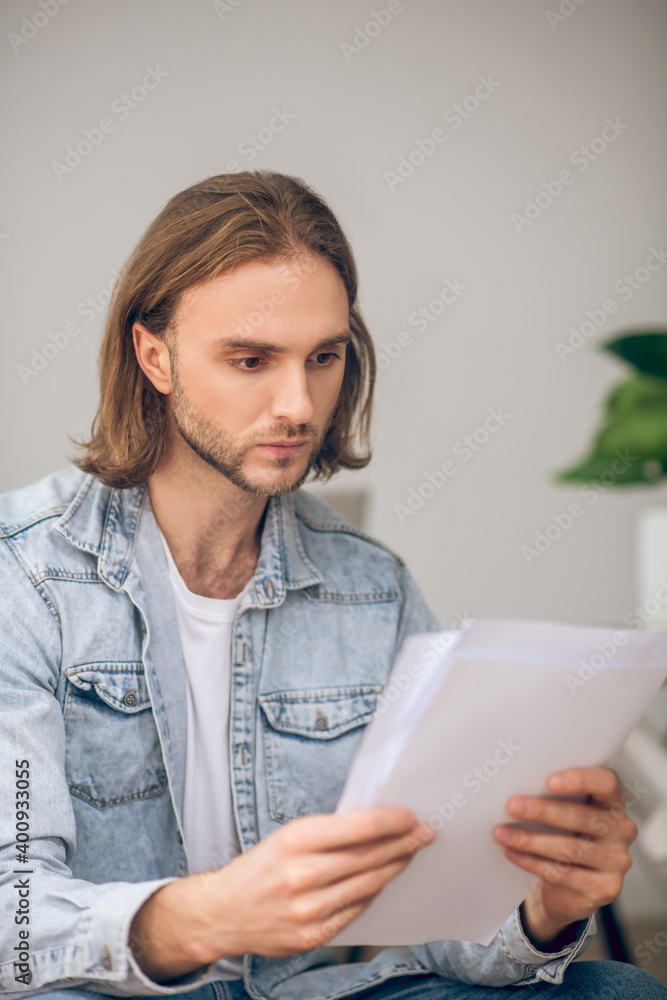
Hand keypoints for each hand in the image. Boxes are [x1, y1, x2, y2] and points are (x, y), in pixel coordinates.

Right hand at [130, 807, 434, 981]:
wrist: (222, 913)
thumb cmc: (259, 868)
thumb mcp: (287, 837)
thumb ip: (328, 833)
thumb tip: (375, 825)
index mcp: (295, 841)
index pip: (358, 829)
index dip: (391, 822)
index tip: (411, 816)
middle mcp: (302, 875)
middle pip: (368, 858)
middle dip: (403, 844)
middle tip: (425, 834)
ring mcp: (308, 910)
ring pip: (367, 885)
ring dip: (394, 868)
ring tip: (409, 854)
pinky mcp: (312, 935)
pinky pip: (355, 911)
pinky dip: (371, 893)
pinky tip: (381, 881)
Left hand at [493, 767, 636, 949]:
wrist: (571, 886)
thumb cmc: (565, 834)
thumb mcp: (564, 811)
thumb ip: (552, 795)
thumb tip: (513, 783)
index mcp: (613, 801)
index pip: (606, 783)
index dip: (580, 780)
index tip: (548, 781)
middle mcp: (622, 829)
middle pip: (582, 817)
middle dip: (543, 811)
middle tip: (512, 806)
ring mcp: (617, 861)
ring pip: (569, 848)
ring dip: (530, 840)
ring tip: (502, 833)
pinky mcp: (606, 888)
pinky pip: (564, 874)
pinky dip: (532, 862)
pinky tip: (512, 853)